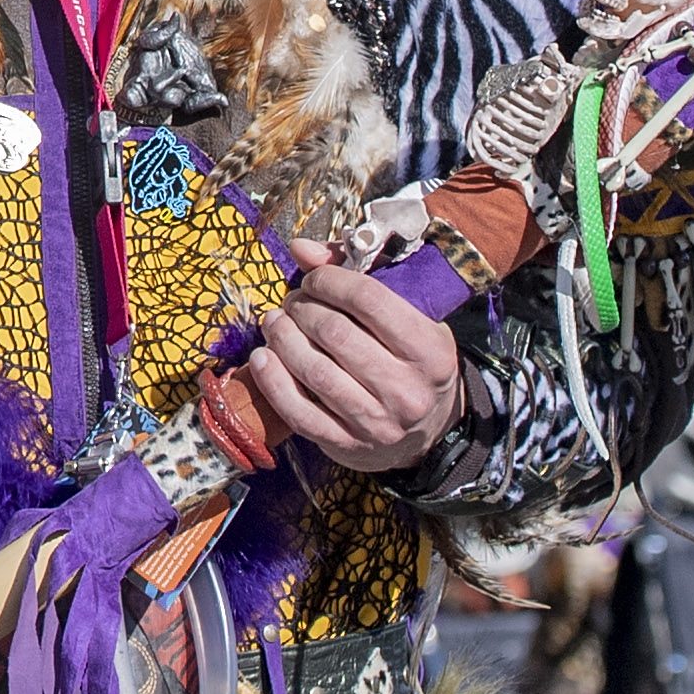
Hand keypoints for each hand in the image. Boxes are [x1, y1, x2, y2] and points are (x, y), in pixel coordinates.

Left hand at [242, 242, 460, 475]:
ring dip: (282, 338)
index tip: (314, 279)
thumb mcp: (406, 314)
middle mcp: (408, 390)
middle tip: (293, 302)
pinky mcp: (347, 445)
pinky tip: (262, 358)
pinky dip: (272, 382)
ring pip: (313, 372)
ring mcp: (378, 423)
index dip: (330, 280)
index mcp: (430, 350)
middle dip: (302, 308)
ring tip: (275, 322)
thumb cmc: (409, 358)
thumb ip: (358, 273)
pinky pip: (298, 413)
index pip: (369, 300)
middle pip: (334, 333)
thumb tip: (301, 248)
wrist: (427, 432)